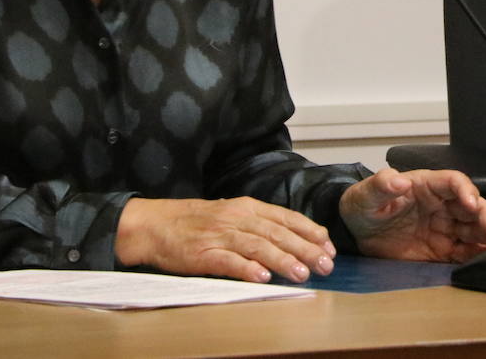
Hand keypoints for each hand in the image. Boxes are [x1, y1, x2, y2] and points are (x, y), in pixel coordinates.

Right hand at [115, 197, 335, 282]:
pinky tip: (262, 277)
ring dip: (282, 260)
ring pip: (257, 246)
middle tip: (326, 264)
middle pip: (277, 232)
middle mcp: (237, 218)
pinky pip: (228, 261)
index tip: (329, 246)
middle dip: (305, 248)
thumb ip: (261, 224)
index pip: (286, 217)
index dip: (310, 231)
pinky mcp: (202, 254)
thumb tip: (297, 238)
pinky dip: (246, 268)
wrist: (156, 225)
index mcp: (247, 207)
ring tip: (302, 273)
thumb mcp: (233, 215)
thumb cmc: (198, 222)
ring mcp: (219, 235)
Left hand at [339, 168, 485, 261]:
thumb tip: (398, 179)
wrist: (354, 235)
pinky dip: (477, 254)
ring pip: (473, 228)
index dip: (465, 190)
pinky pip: (463, 250)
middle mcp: (441, 205)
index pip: (453, 182)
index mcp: (426, 185)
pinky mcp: (441, 249)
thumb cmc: (362, 205)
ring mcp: (443, 227)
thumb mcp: (366, 194)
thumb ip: (381, 185)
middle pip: (472, 205)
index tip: (471, 202)